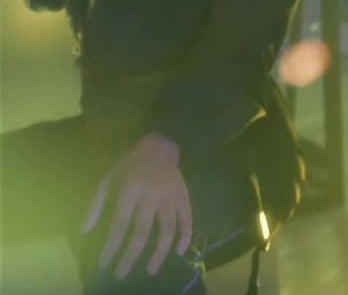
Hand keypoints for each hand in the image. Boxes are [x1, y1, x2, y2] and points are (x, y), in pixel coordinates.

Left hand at [83, 134, 191, 277]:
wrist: (160, 147)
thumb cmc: (130, 165)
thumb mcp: (107, 179)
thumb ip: (96, 204)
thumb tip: (85, 231)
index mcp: (130, 190)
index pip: (120, 224)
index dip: (111, 246)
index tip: (104, 264)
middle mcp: (151, 196)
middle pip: (142, 231)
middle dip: (131, 255)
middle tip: (122, 273)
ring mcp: (170, 197)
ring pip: (167, 229)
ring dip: (160, 252)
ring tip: (151, 269)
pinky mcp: (184, 196)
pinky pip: (188, 219)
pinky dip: (186, 236)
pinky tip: (180, 251)